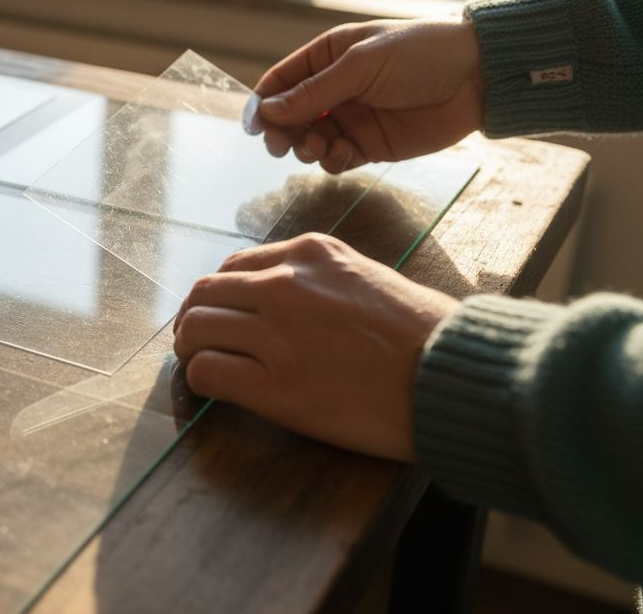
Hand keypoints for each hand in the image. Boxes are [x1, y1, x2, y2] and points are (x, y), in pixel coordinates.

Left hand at [171, 233, 457, 460]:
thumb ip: (318, 278)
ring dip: (189, 347)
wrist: (454, 378)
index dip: (220, 294)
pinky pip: (207, 371)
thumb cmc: (426, 334)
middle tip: (196, 342)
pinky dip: (198, 379)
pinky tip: (210, 389)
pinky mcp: (274, 386)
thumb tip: (276, 296)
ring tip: (197, 364)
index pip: (235, 265)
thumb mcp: (368, 276)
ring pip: (195, 328)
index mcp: (310, 253)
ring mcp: (276, 335)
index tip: (222, 315)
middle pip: (205, 293)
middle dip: (194, 318)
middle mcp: (285, 285)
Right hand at [253, 18, 483, 173]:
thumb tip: (267, 111)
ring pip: (310, 141)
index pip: (281, 82)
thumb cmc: (419, 53)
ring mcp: (352, 118)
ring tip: (320, 147)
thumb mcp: (360, 66)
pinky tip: (341, 155)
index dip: (263, 104)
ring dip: (307, 148)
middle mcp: (334, 89)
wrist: (477, 77)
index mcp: (327, 57)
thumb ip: (313, 92)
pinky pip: (337, 159)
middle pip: (289, 117)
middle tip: (281, 146)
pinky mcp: (370, 145)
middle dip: (282, 132)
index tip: (255, 127)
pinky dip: (331, 162)